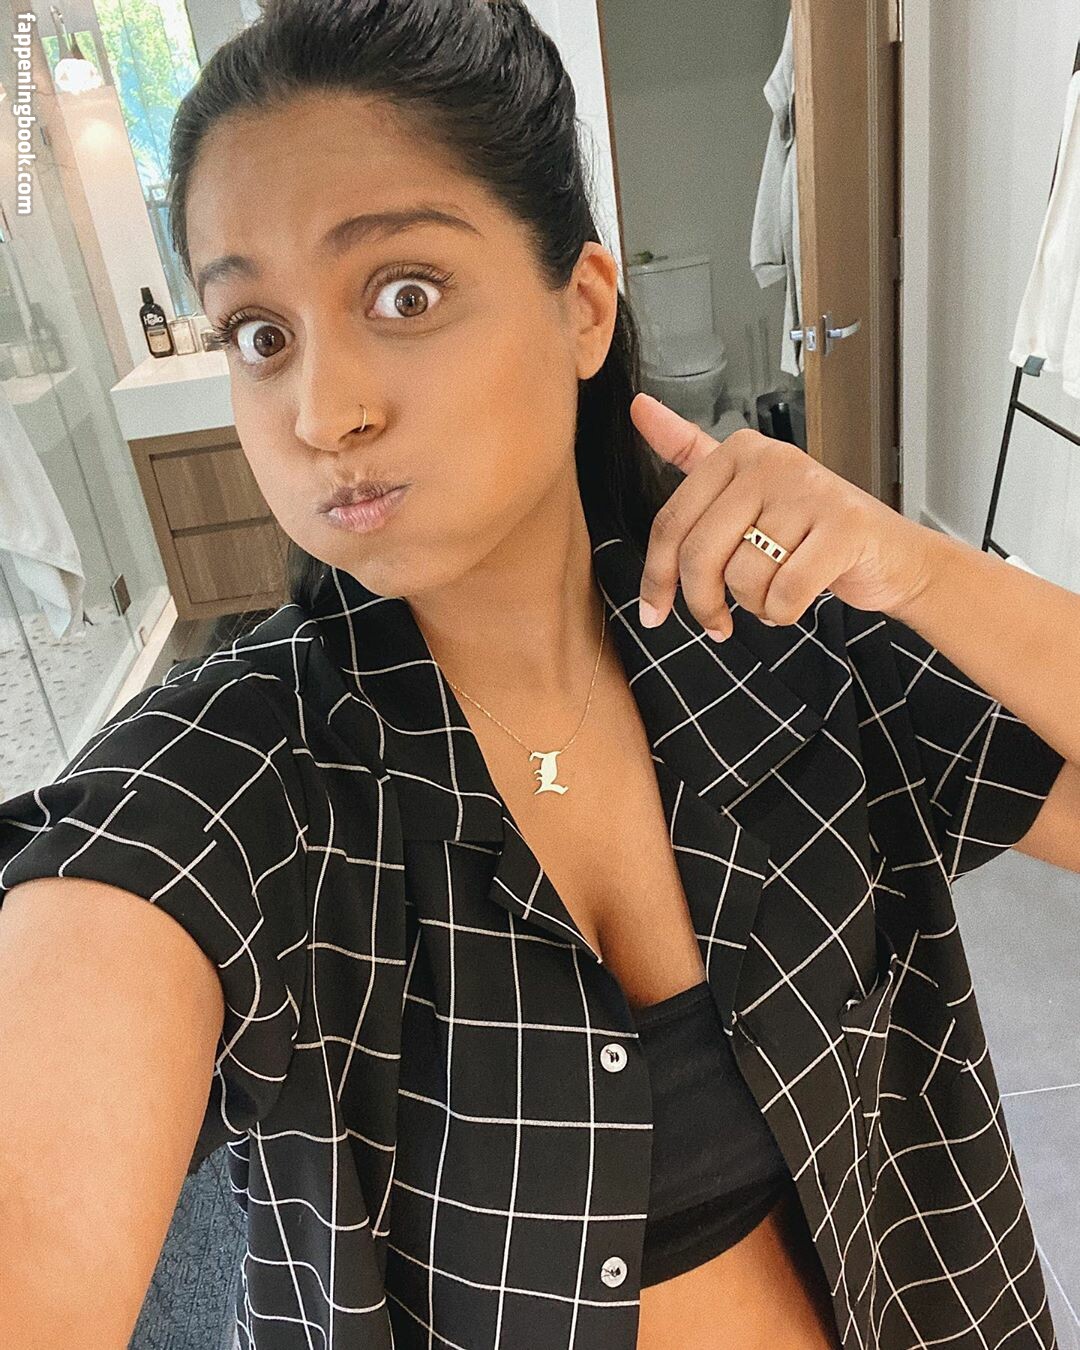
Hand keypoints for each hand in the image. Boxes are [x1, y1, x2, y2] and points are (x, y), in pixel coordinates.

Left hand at [630, 393, 940, 638]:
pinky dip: (784, 612)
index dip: (656, 578)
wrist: (889, 555)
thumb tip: (638, 407)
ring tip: (773, 594)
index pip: (671, 523)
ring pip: (743, 577)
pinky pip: (784, 593)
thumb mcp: (744, 489)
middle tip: (715, 623)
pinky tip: (793, 602)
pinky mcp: (843, 526)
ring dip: (753, 605)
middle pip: (700, 554)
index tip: (653, 612)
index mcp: (738, 451)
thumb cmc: (808, 529)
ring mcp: (810, 490)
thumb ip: (690, 453)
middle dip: (703, 602)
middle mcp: (771, 461)